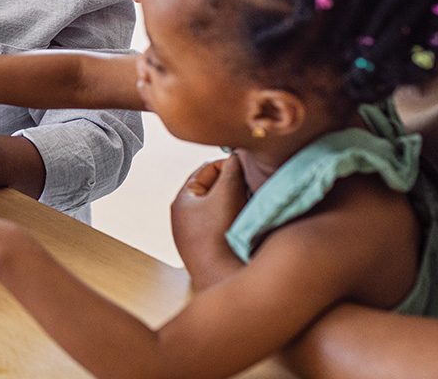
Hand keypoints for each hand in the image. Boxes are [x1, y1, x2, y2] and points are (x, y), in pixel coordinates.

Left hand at [171, 156, 247, 289]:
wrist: (223, 281)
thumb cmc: (220, 237)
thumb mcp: (228, 193)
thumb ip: (232, 168)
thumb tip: (237, 155)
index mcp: (182, 201)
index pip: (206, 169)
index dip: (229, 163)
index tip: (249, 165)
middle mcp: (185, 218)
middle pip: (215, 188)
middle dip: (236, 184)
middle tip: (255, 184)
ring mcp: (197, 236)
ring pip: (224, 208)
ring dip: (241, 202)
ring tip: (255, 204)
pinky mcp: (212, 251)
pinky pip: (227, 225)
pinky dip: (240, 219)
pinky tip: (252, 222)